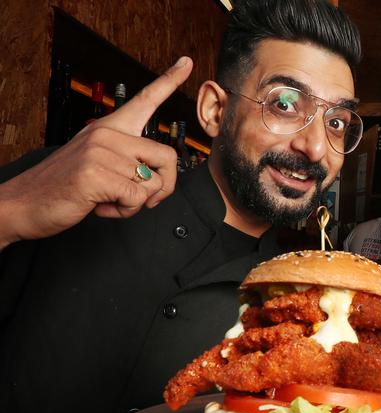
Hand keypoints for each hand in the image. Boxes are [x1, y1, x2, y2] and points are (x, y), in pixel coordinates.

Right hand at [0, 56, 193, 248]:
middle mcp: (107, 134)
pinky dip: (125, 211)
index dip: (169, 81)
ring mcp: (100, 152)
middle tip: (141, 199)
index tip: (187, 62)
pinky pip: (137, 198)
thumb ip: (126, 160)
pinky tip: (101, 206)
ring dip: (136, 203)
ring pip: (153, 183)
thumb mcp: (98, 164)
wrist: (23, 203)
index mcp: (109, 128)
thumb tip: (156, 174)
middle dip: (163, 187)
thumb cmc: (64, 186)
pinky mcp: (96, 174)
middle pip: (168, 157)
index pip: (145, 99)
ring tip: (109, 199)